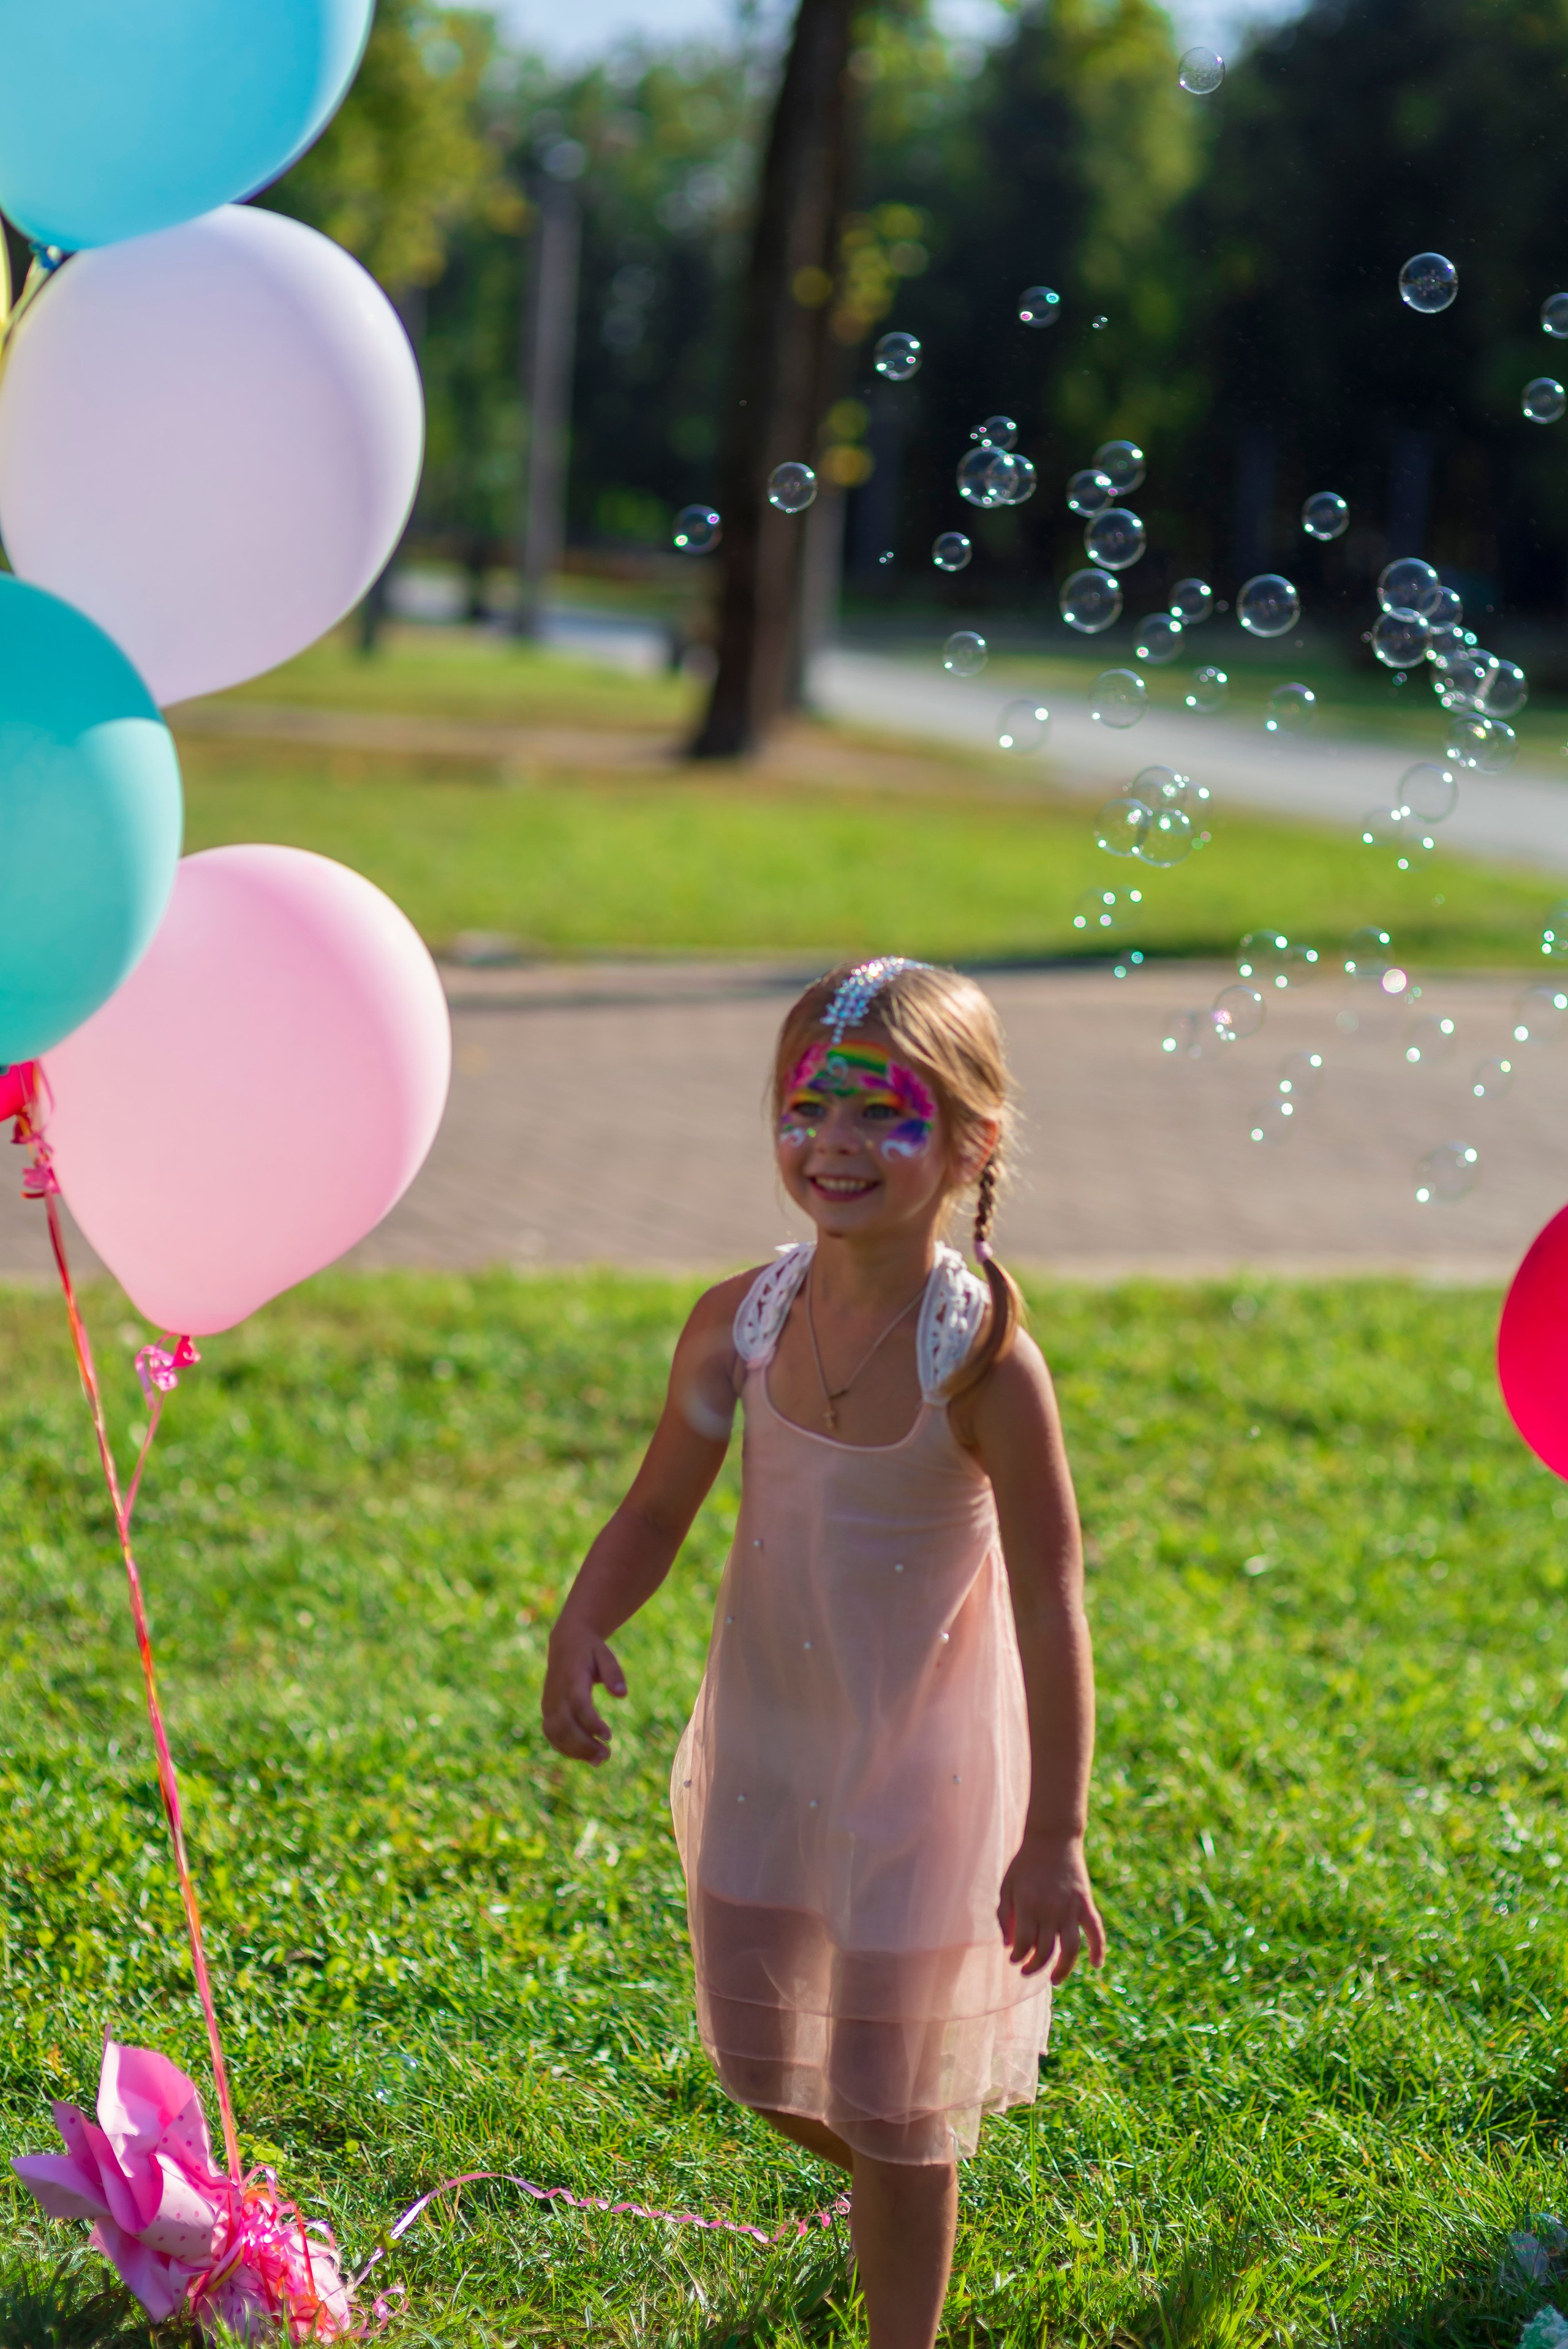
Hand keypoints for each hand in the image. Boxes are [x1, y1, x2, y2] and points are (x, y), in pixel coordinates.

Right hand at [541, 1624, 626, 1763]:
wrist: (566, 1643)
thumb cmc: (591, 1651)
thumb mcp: (605, 1654)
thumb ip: (614, 1673)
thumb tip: (622, 1695)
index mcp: (572, 1678)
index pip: (579, 1705)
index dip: (592, 1723)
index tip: (609, 1736)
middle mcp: (556, 1693)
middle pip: (565, 1725)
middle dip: (584, 1744)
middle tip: (606, 1756)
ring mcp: (549, 1703)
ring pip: (556, 1733)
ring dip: (575, 1751)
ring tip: (599, 1760)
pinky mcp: (547, 1711)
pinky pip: (552, 1734)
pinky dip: (565, 1748)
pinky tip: (585, 1756)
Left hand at [997, 1831, 1105, 1980]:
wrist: (1052, 1838)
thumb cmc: (1025, 1863)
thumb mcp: (1006, 1886)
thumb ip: (1003, 1916)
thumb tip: (1008, 1946)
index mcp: (1026, 1906)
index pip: (1022, 1945)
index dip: (1017, 1957)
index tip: (1014, 1959)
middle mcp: (1049, 1911)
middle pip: (1044, 1952)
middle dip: (1033, 1966)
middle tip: (1027, 1971)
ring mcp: (1070, 1908)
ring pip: (1071, 1949)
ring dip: (1063, 1969)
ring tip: (1054, 1979)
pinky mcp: (1085, 1903)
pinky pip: (1096, 1931)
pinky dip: (1099, 1949)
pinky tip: (1096, 1965)